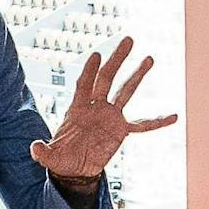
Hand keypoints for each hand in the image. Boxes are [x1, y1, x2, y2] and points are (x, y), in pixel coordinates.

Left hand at [30, 38, 177, 187]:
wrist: (74, 168)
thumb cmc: (61, 158)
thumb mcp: (50, 157)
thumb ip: (42, 152)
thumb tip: (34, 149)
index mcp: (78, 109)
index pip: (84, 85)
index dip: (90, 71)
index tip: (97, 55)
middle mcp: (96, 107)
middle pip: (108, 78)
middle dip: (117, 59)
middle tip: (128, 40)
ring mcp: (111, 116)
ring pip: (126, 92)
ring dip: (137, 76)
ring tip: (149, 59)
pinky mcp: (121, 130)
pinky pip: (143, 125)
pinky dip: (158, 122)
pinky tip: (173, 117)